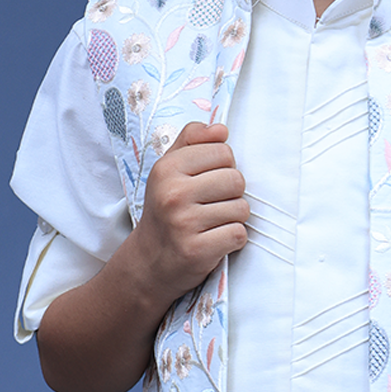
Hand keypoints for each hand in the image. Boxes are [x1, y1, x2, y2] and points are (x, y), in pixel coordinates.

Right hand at [132, 122, 249, 305]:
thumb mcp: (169, 171)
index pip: (223, 152)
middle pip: (236, 179)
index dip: (224, 168)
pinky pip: (239, 234)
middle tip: (212, 207)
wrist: (149, 262)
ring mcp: (184, 223)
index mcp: (167, 168)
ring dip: (233, 219)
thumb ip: (192, 142)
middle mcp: (173, 193)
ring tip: (212, 225)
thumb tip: (221, 129)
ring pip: (241, 208)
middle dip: (231, 194)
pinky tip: (215, 242)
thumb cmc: (166, 212)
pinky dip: (233, 240)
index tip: (207, 183)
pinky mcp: (197, 250)